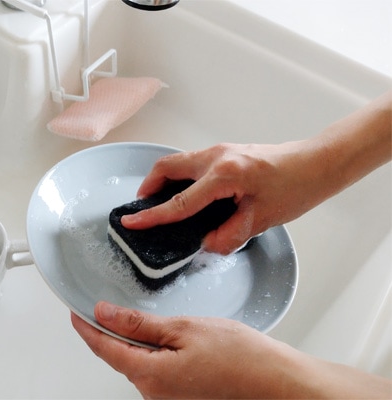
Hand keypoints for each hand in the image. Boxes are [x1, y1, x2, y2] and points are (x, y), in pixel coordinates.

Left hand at [71, 302, 391, 398]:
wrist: (279, 384)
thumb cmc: (243, 358)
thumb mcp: (185, 328)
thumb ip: (140, 324)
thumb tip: (105, 314)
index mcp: (150, 375)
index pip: (104, 348)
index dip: (86, 328)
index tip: (76, 313)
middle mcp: (155, 393)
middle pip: (121, 357)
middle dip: (114, 333)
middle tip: (112, 308)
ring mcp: (169, 398)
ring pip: (141, 363)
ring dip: (139, 342)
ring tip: (159, 322)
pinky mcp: (183, 397)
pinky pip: (159, 371)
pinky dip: (157, 353)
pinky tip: (176, 341)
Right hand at [121, 91, 390, 253]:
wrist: (317, 163)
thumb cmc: (297, 186)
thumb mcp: (262, 219)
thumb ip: (229, 235)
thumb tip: (207, 244)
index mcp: (225, 175)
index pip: (180, 201)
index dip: (154, 216)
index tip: (131, 222)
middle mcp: (217, 157)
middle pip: (167, 167)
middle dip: (149, 186)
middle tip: (143, 207)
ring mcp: (220, 150)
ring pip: (178, 162)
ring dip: (164, 180)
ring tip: (161, 202)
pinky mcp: (226, 152)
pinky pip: (192, 162)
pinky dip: (181, 176)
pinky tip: (188, 194)